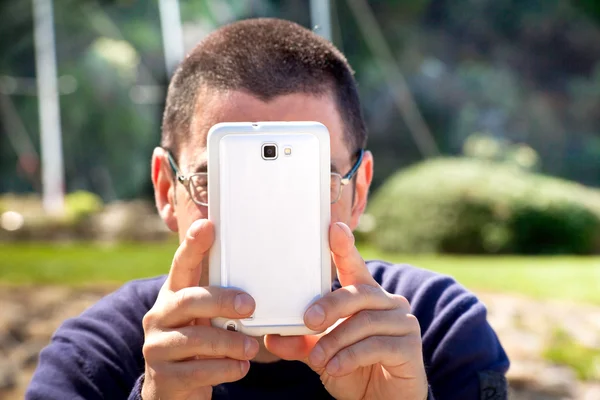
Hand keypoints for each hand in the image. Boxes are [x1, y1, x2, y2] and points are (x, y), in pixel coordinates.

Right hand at [141, 220, 259, 399]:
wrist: (172, 390)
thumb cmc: (198, 345)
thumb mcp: (204, 319)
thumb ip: (219, 301)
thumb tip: (257, 285)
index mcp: (172, 297)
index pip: (181, 266)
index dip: (193, 246)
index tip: (206, 225)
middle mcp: (159, 317)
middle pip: (189, 300)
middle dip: (222, 301)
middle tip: (250, 306)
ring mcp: (157, 347)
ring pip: (197, 339)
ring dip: (231, 342)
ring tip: (252, 347)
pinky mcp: (164, 377)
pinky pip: (200, 371)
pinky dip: (226, 368)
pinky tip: (241, 367)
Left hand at [265, 222, 427, 399]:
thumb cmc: (353, 369)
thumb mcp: (321, 354)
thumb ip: (300, 342)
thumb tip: (271, 337)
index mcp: (365, 297)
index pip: (354, 267)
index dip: (344, 247)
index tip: (334, 228)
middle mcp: (387, 302)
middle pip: (357, 293)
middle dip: (329, 306)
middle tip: (308, 322)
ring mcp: (402, 322)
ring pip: (364, 321)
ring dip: (335, 341)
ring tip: (316, 360)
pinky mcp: (410, 346)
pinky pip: (376, 345)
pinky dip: (350, 357)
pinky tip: (334, 368)